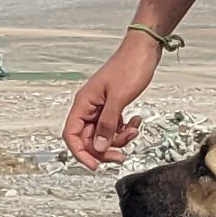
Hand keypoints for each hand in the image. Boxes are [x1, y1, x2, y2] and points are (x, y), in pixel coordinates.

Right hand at [62, 30, 162, 169]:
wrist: (143, 50)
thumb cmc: (129, 67)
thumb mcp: (119, 98)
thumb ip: (107, 124)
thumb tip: (98, 148)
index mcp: (84, 103)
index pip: (72, 135)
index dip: (80, 153)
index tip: (95, 166)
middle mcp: (89, 106)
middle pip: (88, 139)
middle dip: (104, 149)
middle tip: (121, 155)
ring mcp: (101, 107)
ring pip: (102, 135)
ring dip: (118, 139)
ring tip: (133, 130)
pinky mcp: (112, 106)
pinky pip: (113, 127)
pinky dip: (124, 129)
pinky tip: (135, 121)